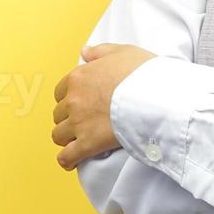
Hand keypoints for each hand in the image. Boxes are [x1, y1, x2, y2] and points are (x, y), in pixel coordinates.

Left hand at [51, 43, 157, 170]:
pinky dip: (67, 160)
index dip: (70, 98)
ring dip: (67, 139)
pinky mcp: (87, 144)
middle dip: (69, 118)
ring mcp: (79, 123)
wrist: (155, 96)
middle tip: (84, 122)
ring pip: (58, 135)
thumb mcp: (124, 52)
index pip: (61, 91)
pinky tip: (73, 162)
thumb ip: (101, 52)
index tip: (82, 103)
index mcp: (79, 77)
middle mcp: (74, 100)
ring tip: (78, 141)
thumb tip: (83, 52)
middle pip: (59, 114)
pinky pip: (66, 156)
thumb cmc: (143, 73)